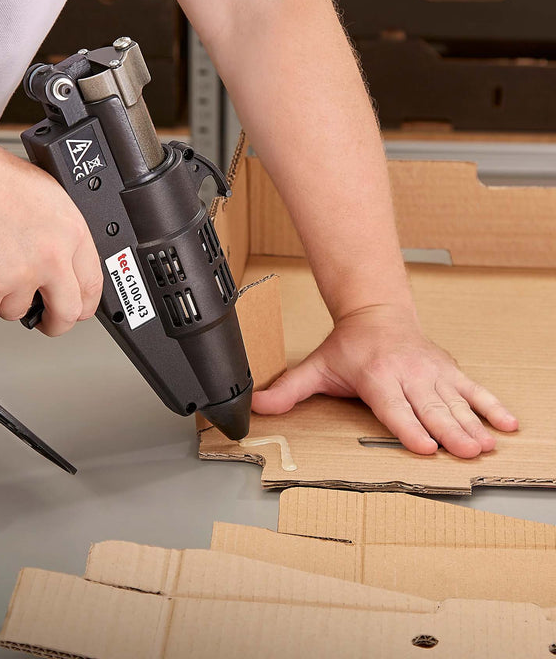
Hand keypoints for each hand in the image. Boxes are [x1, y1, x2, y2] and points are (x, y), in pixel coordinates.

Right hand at [0, 136, 102, 335]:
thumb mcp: (44, 194)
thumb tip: (60, 252)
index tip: (77, 306)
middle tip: (46, 321)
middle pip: (67, 312)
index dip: (85, 302)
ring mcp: (21, 275)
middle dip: (56, 323)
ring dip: (3, 301)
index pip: (93, 283)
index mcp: (71, 232)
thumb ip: (57, 229)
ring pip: (18, 312)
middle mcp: (51, 257)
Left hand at [251, 304, 518, 457]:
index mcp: (377, 376)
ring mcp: (432, 371)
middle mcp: (408, 373)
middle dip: (449, 431)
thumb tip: (256, 407)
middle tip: (466, 452)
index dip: (408, 426)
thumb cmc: (348, 345)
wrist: (377, 312)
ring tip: (487, 445)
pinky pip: (474, 388)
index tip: (425, 446)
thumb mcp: (317, 366)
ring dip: (473, 423)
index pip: (394, 406)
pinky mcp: (449, 368)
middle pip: (430, 407)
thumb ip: (289, 389)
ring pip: (455, 400)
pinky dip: (492, 405)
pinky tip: (509, 424)